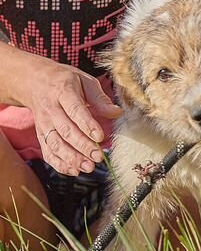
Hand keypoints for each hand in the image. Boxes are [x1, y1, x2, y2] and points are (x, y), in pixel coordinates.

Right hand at [14, 55, 121, 175]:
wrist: (34, 82)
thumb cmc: (65, 81)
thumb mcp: (84, 80)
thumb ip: (100, 98)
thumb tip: (116, 112)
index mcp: (63, 92)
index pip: (75, 110)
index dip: (87, 125)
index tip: (100, 137)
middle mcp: (51, 110)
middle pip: (65, 130)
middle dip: (82, 146)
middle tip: (97, 157)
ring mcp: (44, 124)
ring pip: (55, 144)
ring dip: (71, 158)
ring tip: (88, 167)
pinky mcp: (41, 135)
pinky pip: (47, 151)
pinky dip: (59, 163)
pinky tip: (73, 170)